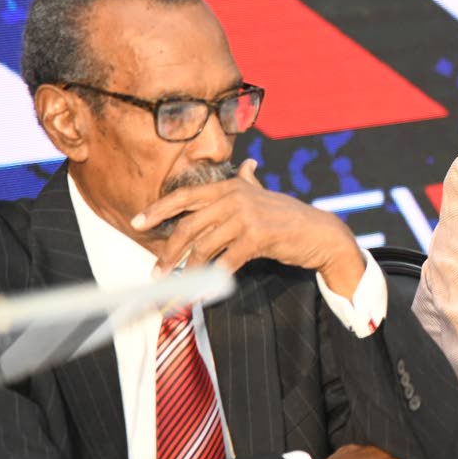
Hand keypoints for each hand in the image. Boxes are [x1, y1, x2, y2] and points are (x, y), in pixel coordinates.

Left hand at [132, 159, 363, 295]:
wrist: (320, 233)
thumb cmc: (290, 217)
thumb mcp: (266, 195)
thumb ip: (250, 182)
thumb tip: (247, 165)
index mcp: (231, 186)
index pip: (185, 196)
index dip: (158, 209)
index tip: (137, 222)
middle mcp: (235, 197)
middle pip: (188, 226)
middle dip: (168, 252)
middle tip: (156, 273)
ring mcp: (247, 216)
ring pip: (204, 247)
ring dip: (187, 271)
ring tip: (178, 289)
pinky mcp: (258, 237)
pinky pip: (226, 262)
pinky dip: (212, 280)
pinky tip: (204, 293)